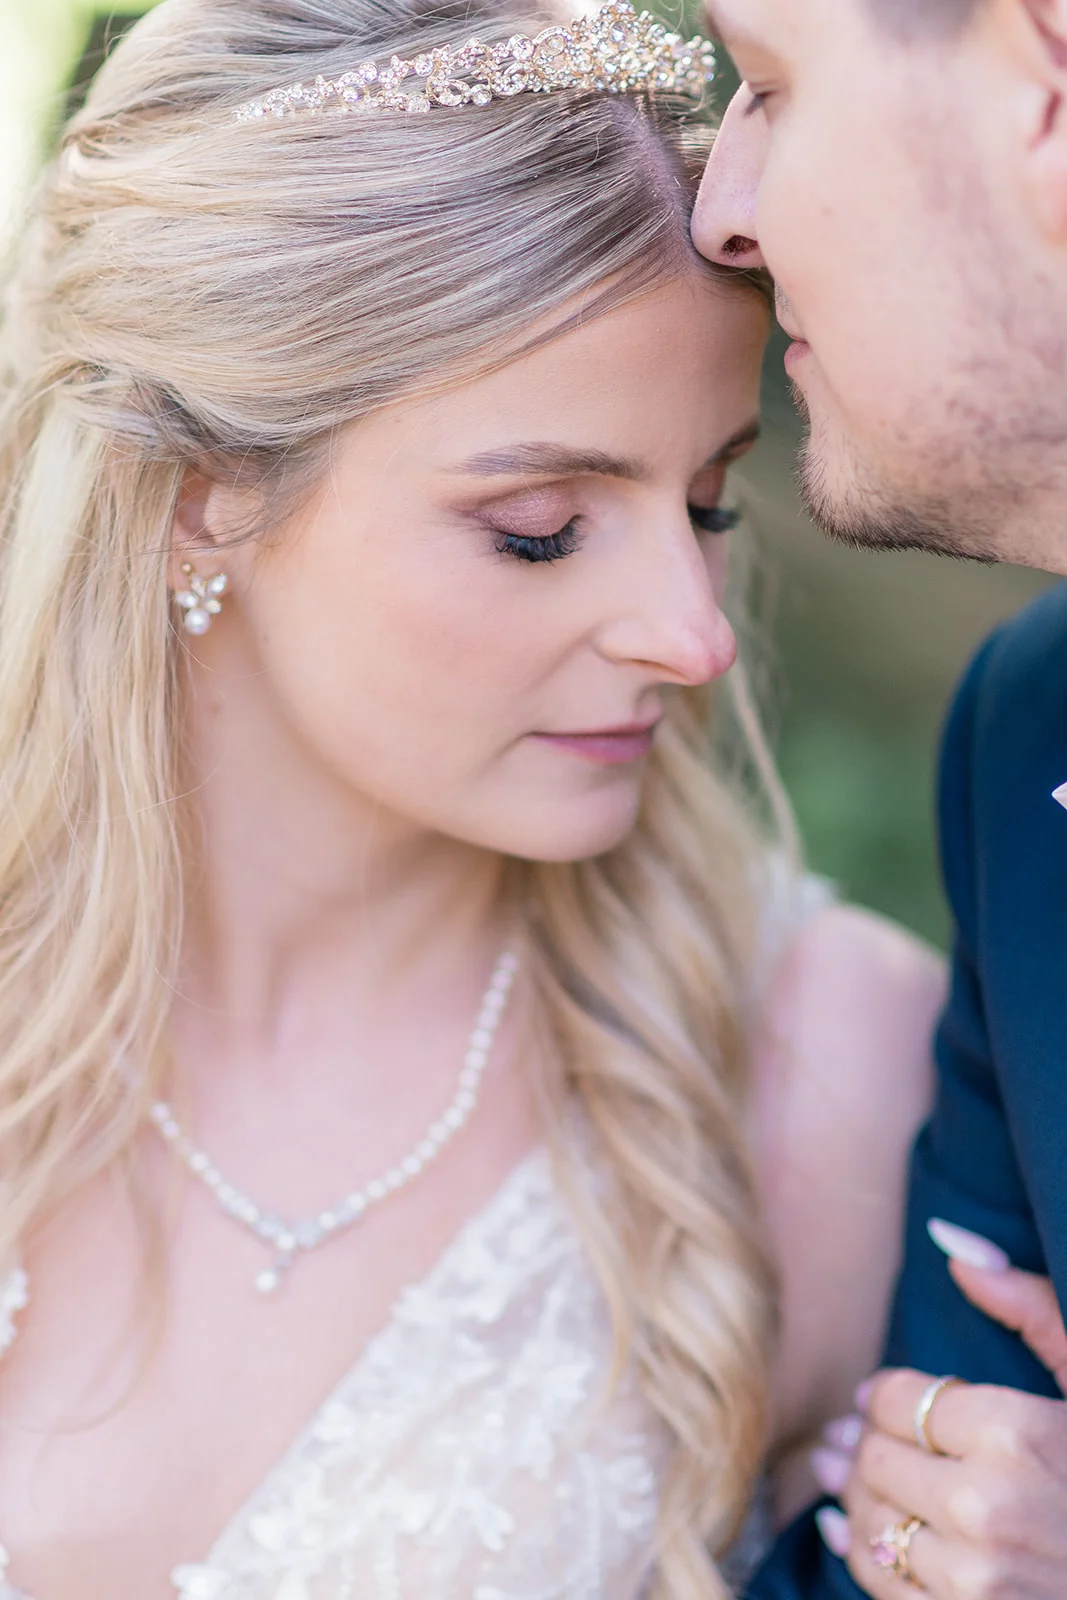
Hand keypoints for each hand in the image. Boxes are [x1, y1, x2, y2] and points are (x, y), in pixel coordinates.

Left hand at [811, 1220, 1066, 1596]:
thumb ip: (1029, 1306)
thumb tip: (951, 1240)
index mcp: (1015, 1433)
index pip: (898, 1399)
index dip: (881, 1394)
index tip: (879, 1396)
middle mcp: (987, 1507)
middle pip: (876, 1458)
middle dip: (860, 1441)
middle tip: (846, 1433)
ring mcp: (976, 1579)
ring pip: (870, 1520)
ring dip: (849, 1494)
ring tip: (838, 1473)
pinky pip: (882, 1585)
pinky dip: (857, 1553)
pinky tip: (846, 1530)